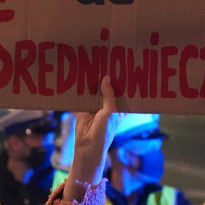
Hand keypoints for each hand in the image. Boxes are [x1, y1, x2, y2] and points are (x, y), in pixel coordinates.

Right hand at [64, 76, 122, 201]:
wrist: (87, 145)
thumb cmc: (104, 131)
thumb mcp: (110, 112)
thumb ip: (109, 95)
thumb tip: (106, 78)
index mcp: (119, 107)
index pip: (122, 91)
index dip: (123, 81)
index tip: (124, 66)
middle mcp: (108, 105)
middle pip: (108, 88)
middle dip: (108, 78)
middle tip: (107, 60)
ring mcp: (95, 106)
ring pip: (95, 90)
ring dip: (94, 81)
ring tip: (94, 64)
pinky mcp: (83, 107)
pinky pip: (83, 95)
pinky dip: (82, 88)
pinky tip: (81, 76)